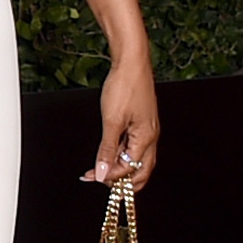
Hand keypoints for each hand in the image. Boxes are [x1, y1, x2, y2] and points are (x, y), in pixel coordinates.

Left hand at [83, 54, 159, 189]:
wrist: (132, 62)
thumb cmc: (125, 86)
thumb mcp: (111, 121)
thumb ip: (106, 150)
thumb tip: (101, 172)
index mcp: (146, 139)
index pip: (129, 170)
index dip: (109, 176)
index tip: (92, 176)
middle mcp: (150, 137)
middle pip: (140, 171)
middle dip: (121, 180)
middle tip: (99, 179)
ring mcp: (147, 130)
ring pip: (136, 159)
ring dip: (118, 166)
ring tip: (98, 167)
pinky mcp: (141, 123)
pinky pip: (133, 146)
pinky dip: (120, 153)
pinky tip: (106, 152)